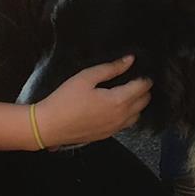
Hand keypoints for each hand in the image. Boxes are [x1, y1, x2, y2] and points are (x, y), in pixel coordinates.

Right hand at [34, 55, 150, 147]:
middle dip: (144, 90)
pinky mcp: (107, 135)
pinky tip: (119, 107)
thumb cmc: (65, 100)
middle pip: (144, 102)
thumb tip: (129, 60)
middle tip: (138, 79)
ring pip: (137, 115)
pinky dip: (129, 115)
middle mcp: (121, 117)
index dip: (145, 77)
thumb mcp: (86, 77)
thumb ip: (111, 68)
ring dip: (138, 104)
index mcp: (118, 101)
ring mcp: (115, 128)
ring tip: (130, 92)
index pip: (142, 87)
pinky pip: (126, 124)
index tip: (143, 70)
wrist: (49, 126)